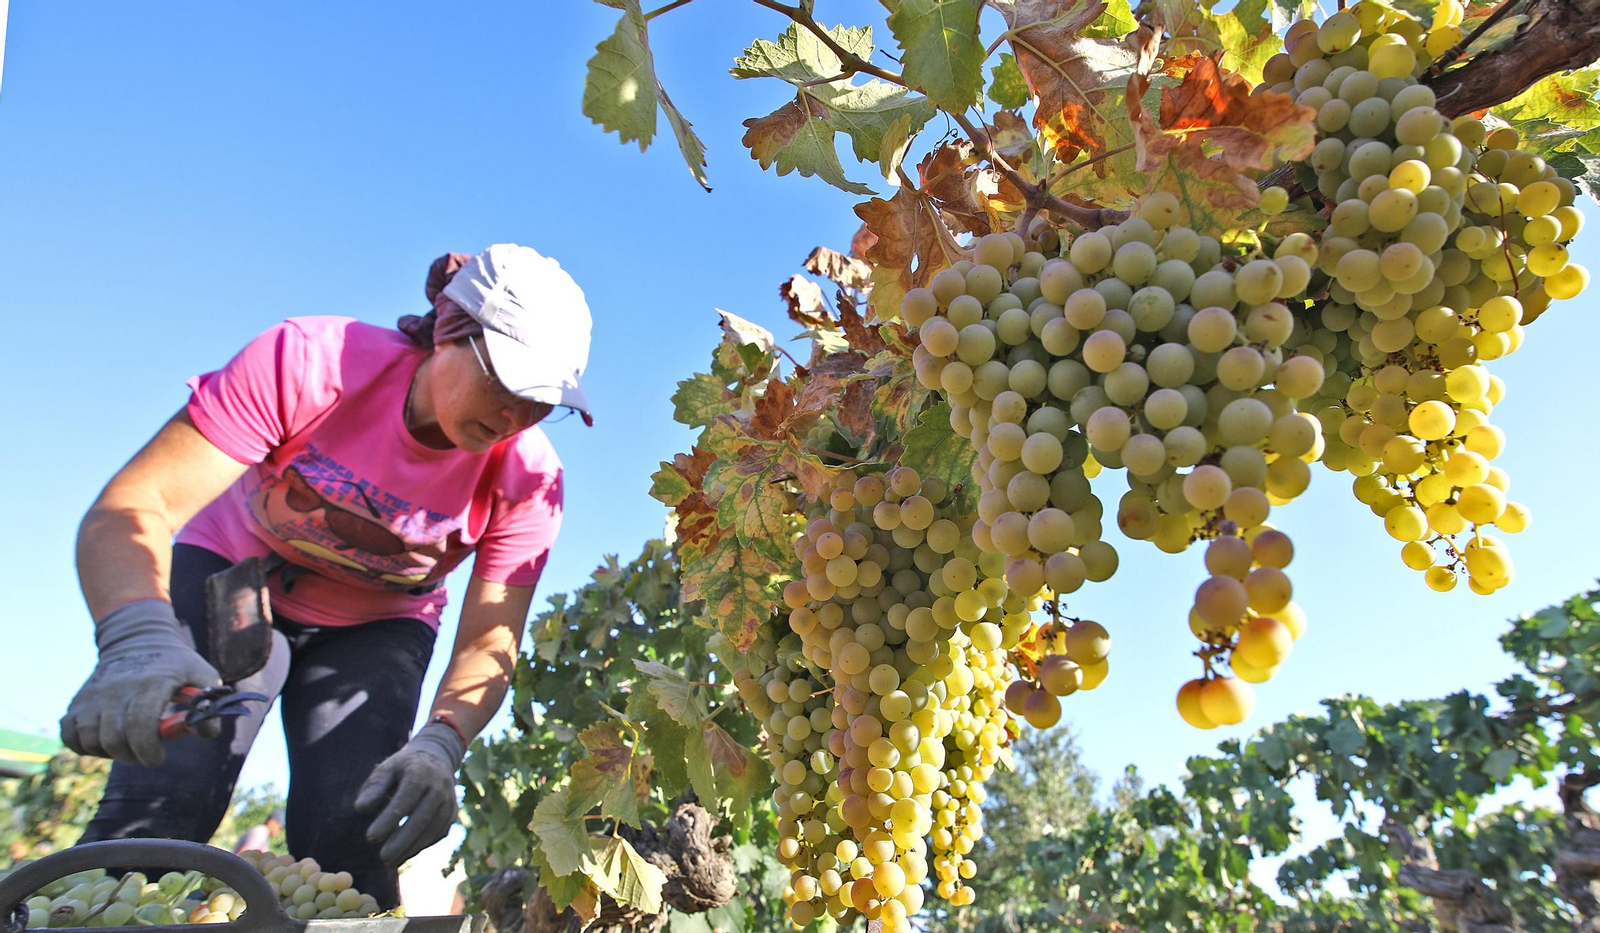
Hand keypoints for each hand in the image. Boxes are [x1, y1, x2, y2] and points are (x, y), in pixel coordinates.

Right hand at [60, 599, 221, 767]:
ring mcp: (93, 695)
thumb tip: (206, 733)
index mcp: (151, 683)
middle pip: (115, 739)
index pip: (141, 724)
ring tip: (127, 744)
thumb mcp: (202, 674)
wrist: (138, 640)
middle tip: (145, 753)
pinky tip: (104, 739)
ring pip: (92, 741)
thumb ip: (209, 703)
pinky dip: (83, 746)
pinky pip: (69, 736)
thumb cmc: (175, 665)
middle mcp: (117, 689)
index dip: (148, 749)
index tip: (157, 758)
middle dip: (132, 756)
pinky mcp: (76, 702)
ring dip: (110, 752)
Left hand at [355, 722, 465, 865]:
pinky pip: (437, 834)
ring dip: (411, 848)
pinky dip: (420, 846)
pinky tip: (403, 854)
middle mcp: (439, 787)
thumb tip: (360, 808)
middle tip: (382, 857)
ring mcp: (449, 801)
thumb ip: (374, 788)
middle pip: (422, 817)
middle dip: (402, 840)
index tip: (370, 837)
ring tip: (389, 862)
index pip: (406, 798)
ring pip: (432, 829)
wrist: (437, 760)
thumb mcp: (386, 770)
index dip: (389, 819)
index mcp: (420, 772)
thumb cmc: (403, 768)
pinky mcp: (452, 814)